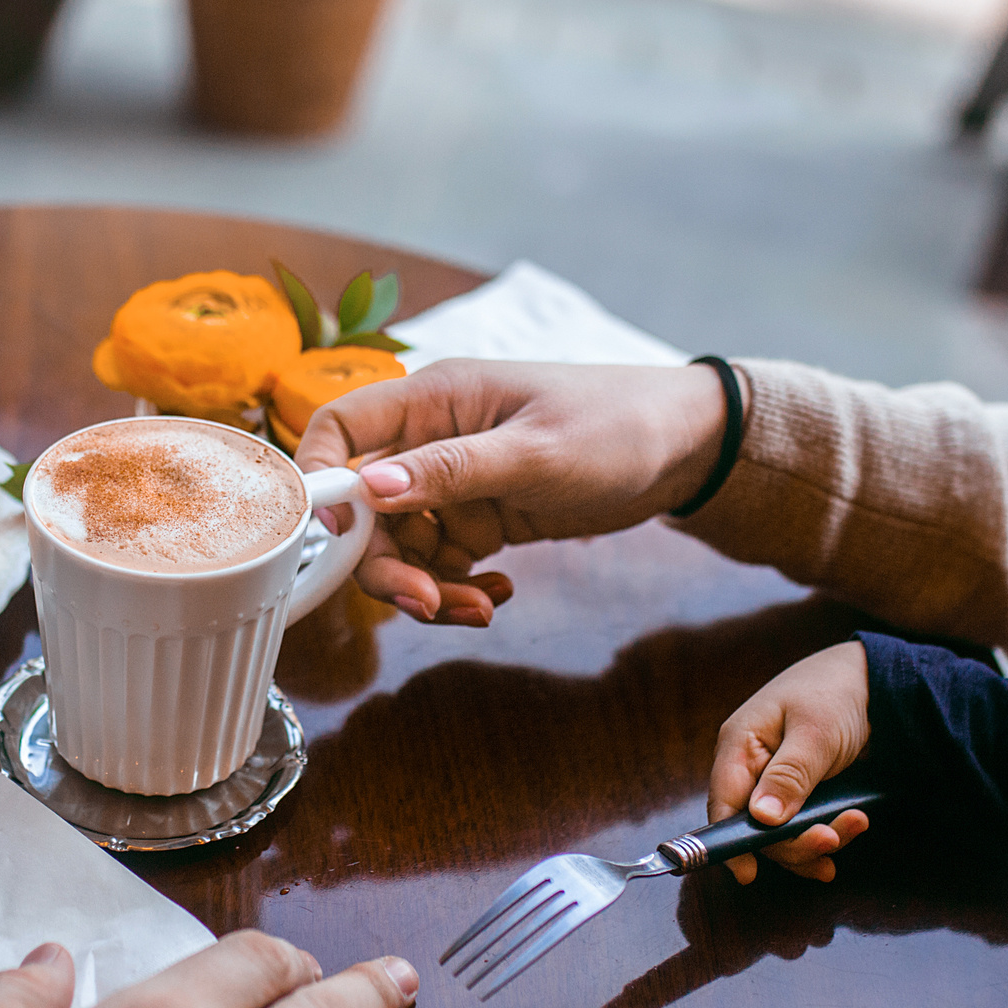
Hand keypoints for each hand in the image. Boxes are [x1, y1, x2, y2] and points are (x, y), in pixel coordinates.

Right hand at [293, 360, 728, 624]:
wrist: (685, 448)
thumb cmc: (617, 425)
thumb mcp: (535, 452)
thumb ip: (451, 471)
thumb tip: (369, 489)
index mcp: (433, 400)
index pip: (339, 430)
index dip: (322, 481)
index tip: (338, 537)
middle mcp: (432, 439)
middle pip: (366, 510)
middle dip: (388, 565)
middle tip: (426, 604)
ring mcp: (455, 482)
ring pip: (404, 547)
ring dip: (430, 587)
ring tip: (480, 608)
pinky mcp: (481, 516)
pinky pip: (443, 562)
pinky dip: (460, 587)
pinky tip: (498, 594)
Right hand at [705, 640, 871, 882]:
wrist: (877, 680)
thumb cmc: (836, 692)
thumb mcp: (815, 732)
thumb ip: (789, 776)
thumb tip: (760, 819)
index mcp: (740, 746)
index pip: (723, 803)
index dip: (731, 840)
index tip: (748, 873)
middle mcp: (754, 768)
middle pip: (755, 827)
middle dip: (793, 842)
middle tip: (831, 840)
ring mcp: (778, 782)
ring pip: (783, 832)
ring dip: (817, 839)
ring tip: (855, 826)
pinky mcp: (804, 792)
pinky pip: (804, 826)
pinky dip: (826, 835)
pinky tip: (847, 833)